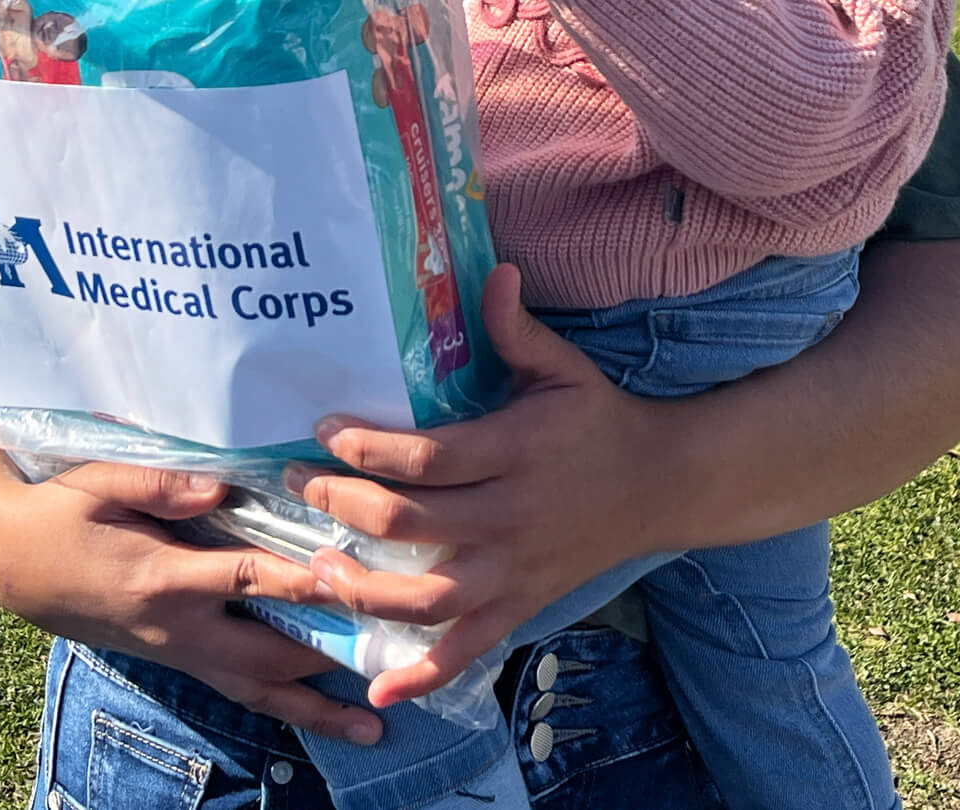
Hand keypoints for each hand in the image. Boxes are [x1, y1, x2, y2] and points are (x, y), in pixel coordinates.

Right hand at [0, 462, 385, 742]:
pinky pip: (239, 693)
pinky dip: (284, 709)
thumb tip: (221, 484)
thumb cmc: (64, 512)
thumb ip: (161, 484)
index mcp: (164, 576)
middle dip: (330, 660)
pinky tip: (322, 720)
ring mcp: (180, 652)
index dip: (300, 581)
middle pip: (266, 654)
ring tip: (373, 728)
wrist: (19, 565)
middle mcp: (180, 627)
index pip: (245, 580)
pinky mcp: (180, 661)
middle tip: (392, 666)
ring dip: (316, 710)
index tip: (351, 581)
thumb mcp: (101, 483)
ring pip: (257, 691)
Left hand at [286, 266, 668, 707]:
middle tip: (298, 485)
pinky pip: (468, 649)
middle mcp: (511, 517)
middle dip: (344, 507)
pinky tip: (378, 689)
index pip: (430, 458)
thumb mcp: (563, 367)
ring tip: (315, 568)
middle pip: (413, 524)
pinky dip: (424, 675)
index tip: (325, 431)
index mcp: (517, 451)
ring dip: (363, 589)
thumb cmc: (599, 418)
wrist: (662, 485)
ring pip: (428, 598)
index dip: (370, 450)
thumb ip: (518, 328)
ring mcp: (514, 570)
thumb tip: (495, 271)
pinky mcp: (521, 605)